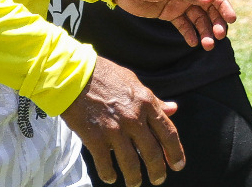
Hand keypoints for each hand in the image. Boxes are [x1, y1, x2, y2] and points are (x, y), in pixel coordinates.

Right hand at [60, 56, 182, 185]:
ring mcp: (115, 130)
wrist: (74, 75)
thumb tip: (173, 109)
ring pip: (131, 163)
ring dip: (134, 178)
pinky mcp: (95, 138)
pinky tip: (111, 177)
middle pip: (152, 153)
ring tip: (135, 183)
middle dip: (158, 171)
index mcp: (146, 103)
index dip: (175, 152)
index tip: (178, 165)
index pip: (168, 133)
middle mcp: (134, 118)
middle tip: (158, 179)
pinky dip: (109, 174)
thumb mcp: (135, 83)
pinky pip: (105, 164)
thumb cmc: (105, 75)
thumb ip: (154, 100)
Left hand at [112, 0, 236, 49]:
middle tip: (220, 36)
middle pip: (208, 8)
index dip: (223, 5)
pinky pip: (184, 25)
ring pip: (198, 19)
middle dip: (215, 22)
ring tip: (208, 45)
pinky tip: (194, 43)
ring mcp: (180, 2)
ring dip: (204, 31)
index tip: (231, 19)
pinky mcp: (170, 14)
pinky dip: (190, 34)